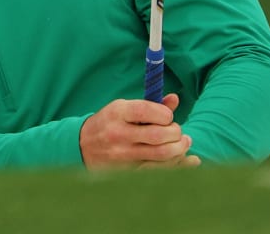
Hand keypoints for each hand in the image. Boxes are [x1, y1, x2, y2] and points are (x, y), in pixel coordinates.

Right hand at [79, 93, 200, 169]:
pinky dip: (178, 165)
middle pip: (158, 135)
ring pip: (162, 154)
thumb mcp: (123, 108)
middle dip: (176, 132)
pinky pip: (159, 170)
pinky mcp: (129, 171)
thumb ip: (150, 104)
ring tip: (184, 143)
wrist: (82, 146)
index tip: (168, 116)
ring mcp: (123, 155)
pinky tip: (187, 159)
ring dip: (180, 148)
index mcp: (117, 113)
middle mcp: (119, 134)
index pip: (146, 111)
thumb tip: (175, 99)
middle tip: (177, 131)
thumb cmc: (109, 123)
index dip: (165, 114)